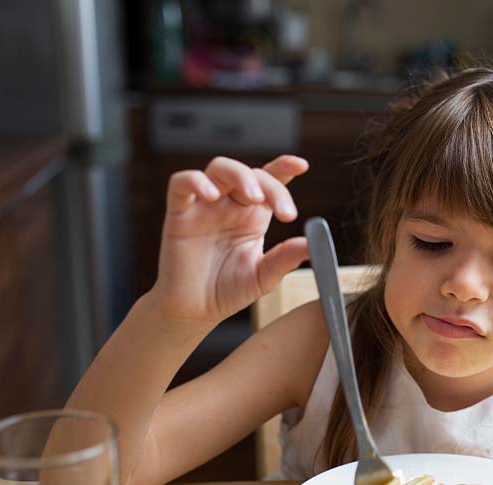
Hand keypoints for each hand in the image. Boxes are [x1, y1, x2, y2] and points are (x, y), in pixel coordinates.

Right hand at [150, 155, 310, 324]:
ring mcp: (204, 206)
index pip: (270, 181)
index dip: (284, 167)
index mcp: (253, 215)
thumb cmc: (228, 291)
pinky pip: (181, 184)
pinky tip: (211, 195)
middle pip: (249, 173)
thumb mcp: (263, 277)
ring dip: (239, 175)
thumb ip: (285, 258)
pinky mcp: (179, 214)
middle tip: (284, 212)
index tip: (302, 165)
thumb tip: (314, 244)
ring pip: (218, 169)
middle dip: (269, 185)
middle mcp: (230, 205)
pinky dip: (196, 182)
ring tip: (253, 197)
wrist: (195, 311)